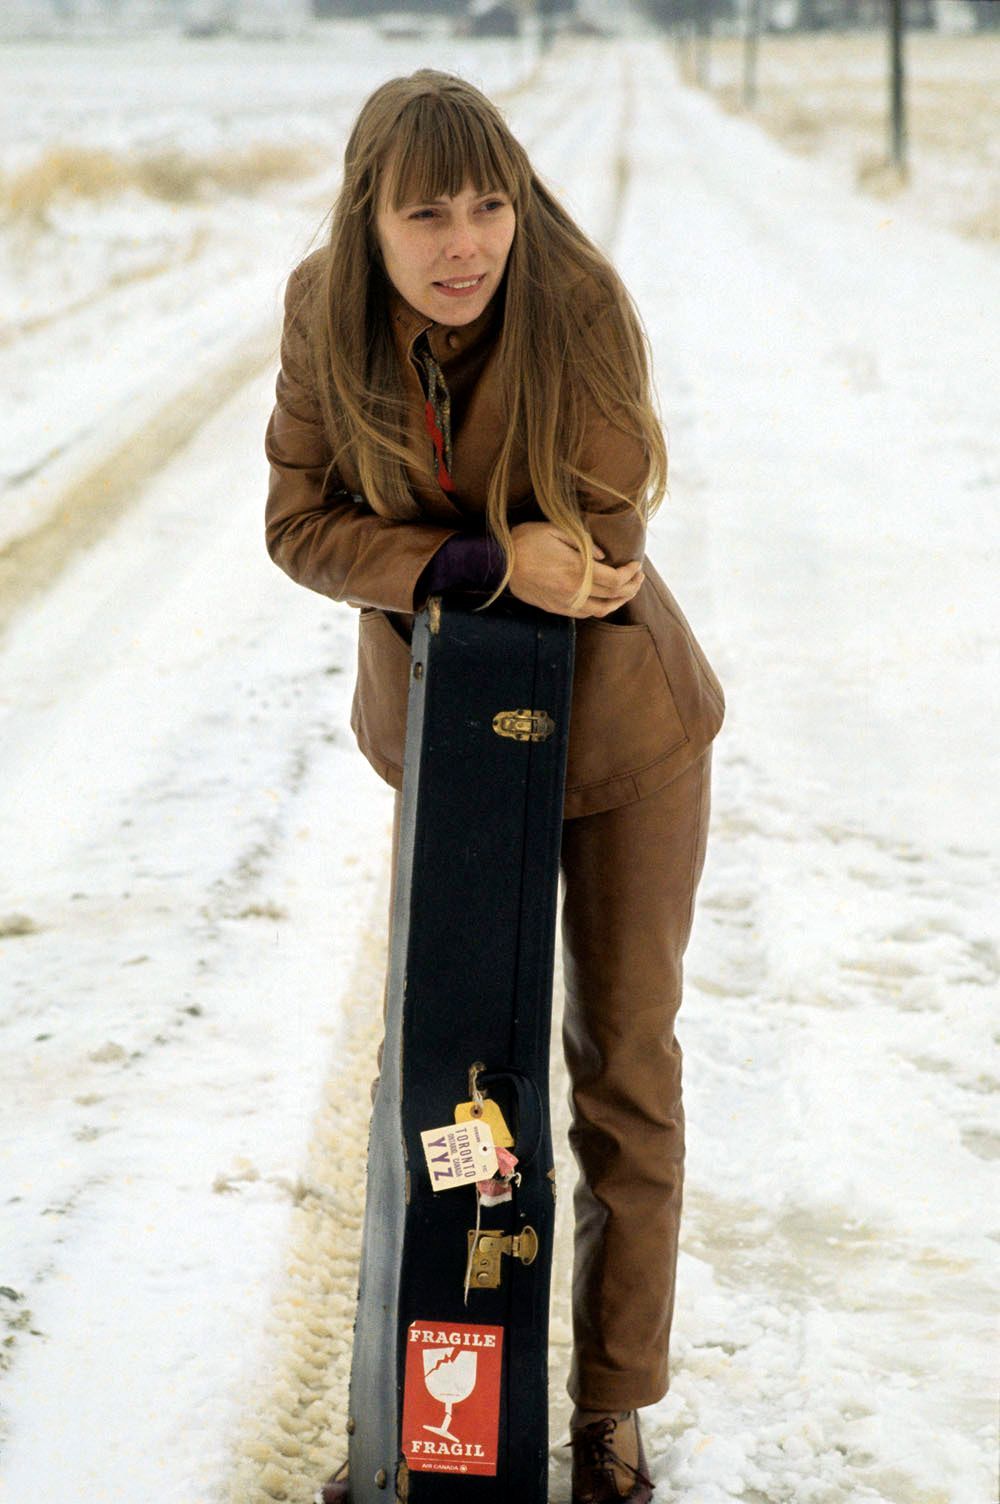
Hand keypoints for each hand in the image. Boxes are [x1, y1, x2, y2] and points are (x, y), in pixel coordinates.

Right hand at [508, 522, 642, 618]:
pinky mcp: (555, 608)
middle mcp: (574, 591)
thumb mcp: (556, 529)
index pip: (616, 580)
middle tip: (638, 577)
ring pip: (601, 610)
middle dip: (631, 587)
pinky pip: (584, 614)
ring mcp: (564, 602)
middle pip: (613, 597)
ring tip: (625, 591)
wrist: (499, 564)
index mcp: (577, 570)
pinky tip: (603, 600)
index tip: (636, 565)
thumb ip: (584, 542)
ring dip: (618, 602)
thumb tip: (604, 556)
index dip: (631, 575)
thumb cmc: (525, 541)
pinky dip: (599, 608)